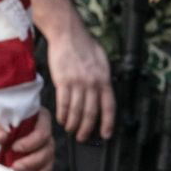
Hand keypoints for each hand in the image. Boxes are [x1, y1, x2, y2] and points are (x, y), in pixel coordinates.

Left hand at [0, 101, 53, 170]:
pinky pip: (45, 166)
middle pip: (48, 148)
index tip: (14, 147)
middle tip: (14, 166)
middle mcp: (46, 130)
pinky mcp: (39, 154)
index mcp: (41, 117)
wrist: (0, 111)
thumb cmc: (1, 108)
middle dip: (32, 160)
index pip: (43, 132)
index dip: (30, 143)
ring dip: (35, 169)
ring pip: (48, 158)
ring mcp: (44, 143)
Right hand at [44, 3, 115, 140]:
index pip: (109, 106)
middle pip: (91, 113)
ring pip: (76, 111)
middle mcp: (92, 83)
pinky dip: (62, 114)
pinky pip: (63, 104)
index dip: (108, 123)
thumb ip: (103, 78)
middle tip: (82, 137)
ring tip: (70, 129)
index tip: (106, 135)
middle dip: (87, 129)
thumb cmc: (83, 45)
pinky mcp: (63, 81)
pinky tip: (61, 119)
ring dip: (73, 124)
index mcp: (104, 79)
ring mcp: (77, 82)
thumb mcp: (101, 61)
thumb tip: (104, 93)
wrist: (67, 33)